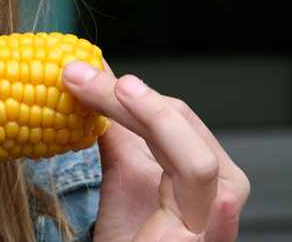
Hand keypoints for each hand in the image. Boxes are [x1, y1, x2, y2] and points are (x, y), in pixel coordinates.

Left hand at [63, 60, 249, 241]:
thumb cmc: (129, 227)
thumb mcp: (121, 164)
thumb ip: (112, 118)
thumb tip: (90, 69)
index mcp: (202, 160)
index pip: (172, 112)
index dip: (122, 91)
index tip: (76, 74)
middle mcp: (220, 184)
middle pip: (179, 127)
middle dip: (124, 98)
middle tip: (78, 76)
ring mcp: (213, 215)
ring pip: (195, 162)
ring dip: (152, 118)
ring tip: (121, 91)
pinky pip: (216, 226)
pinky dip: (217, 212)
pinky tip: (217, 196)